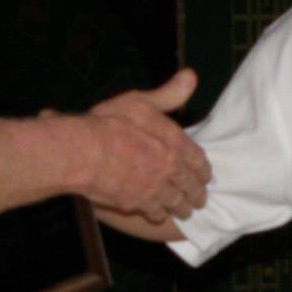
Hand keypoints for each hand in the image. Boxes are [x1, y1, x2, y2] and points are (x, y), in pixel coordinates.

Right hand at [78, 69, 210, 224]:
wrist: (85, 153)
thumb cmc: (111, 123)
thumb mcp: (141, 101)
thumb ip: (168, 94)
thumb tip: (191, 77)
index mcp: (175, 143)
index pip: (198, 160)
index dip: (203, 169)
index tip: (205, 176)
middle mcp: (170, 169)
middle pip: (190, 186)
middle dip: (197, 193)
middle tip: (200, 200)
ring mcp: (154, 189)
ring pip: (176, 202)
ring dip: (182, 207)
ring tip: (185, 211)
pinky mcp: (137, 203)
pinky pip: (155, 212)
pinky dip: (159, 214)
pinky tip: (159, 215)